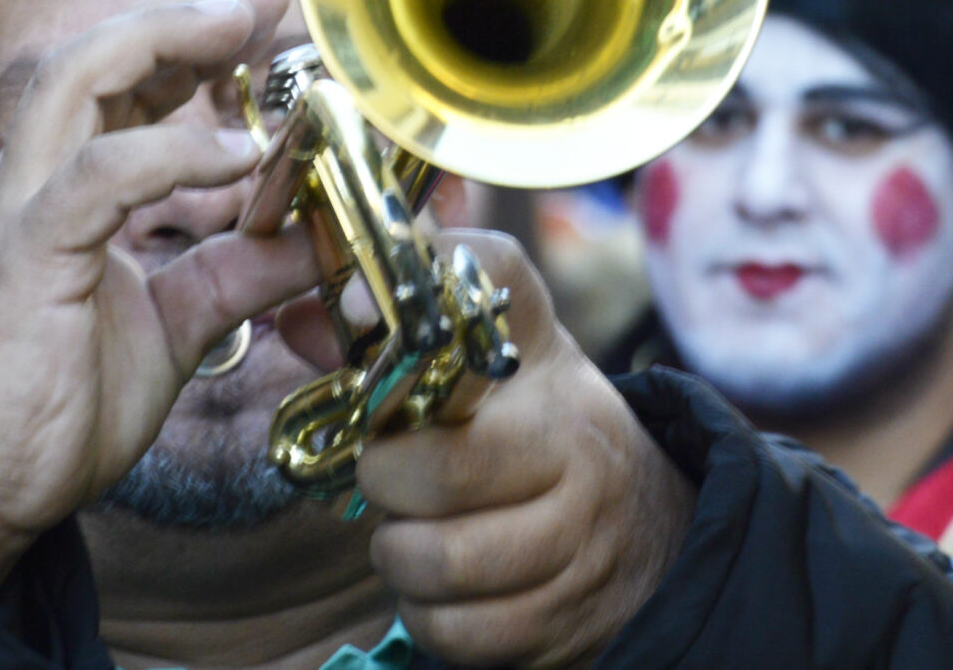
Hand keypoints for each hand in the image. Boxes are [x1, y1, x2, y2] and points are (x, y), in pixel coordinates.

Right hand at [0, 0, 318, 599]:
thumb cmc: (58, 402)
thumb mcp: (176, 323)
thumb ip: (238, 271)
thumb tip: (316, 238)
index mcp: (62, 187)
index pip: (119, 81)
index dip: (188, 37)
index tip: (261, 14)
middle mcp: (34, 179)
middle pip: (95, 51)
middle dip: (182, 10)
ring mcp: (21, 210)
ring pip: (77, 77)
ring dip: (165, 39)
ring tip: (242, 25)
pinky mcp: (25, 255)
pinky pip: (99, 175)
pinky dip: (172, 151)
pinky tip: (239, 151)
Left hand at [353, 231, 696, 667]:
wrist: (649, 518)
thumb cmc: (545, 417)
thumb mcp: (504, 347)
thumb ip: (407, 321)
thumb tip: (302, 319)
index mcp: (550, 379)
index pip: (475, 337)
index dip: (399, 375)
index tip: (363, 381)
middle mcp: (578, 458)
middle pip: (446, 472)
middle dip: (384, 480)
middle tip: (382, 475)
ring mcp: (580, 547)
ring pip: (446, 564)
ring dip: (399, 555)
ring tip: (406, 532)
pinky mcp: (568, 622)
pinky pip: (462, 633)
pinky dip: (427, 614)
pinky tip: (435, 585)